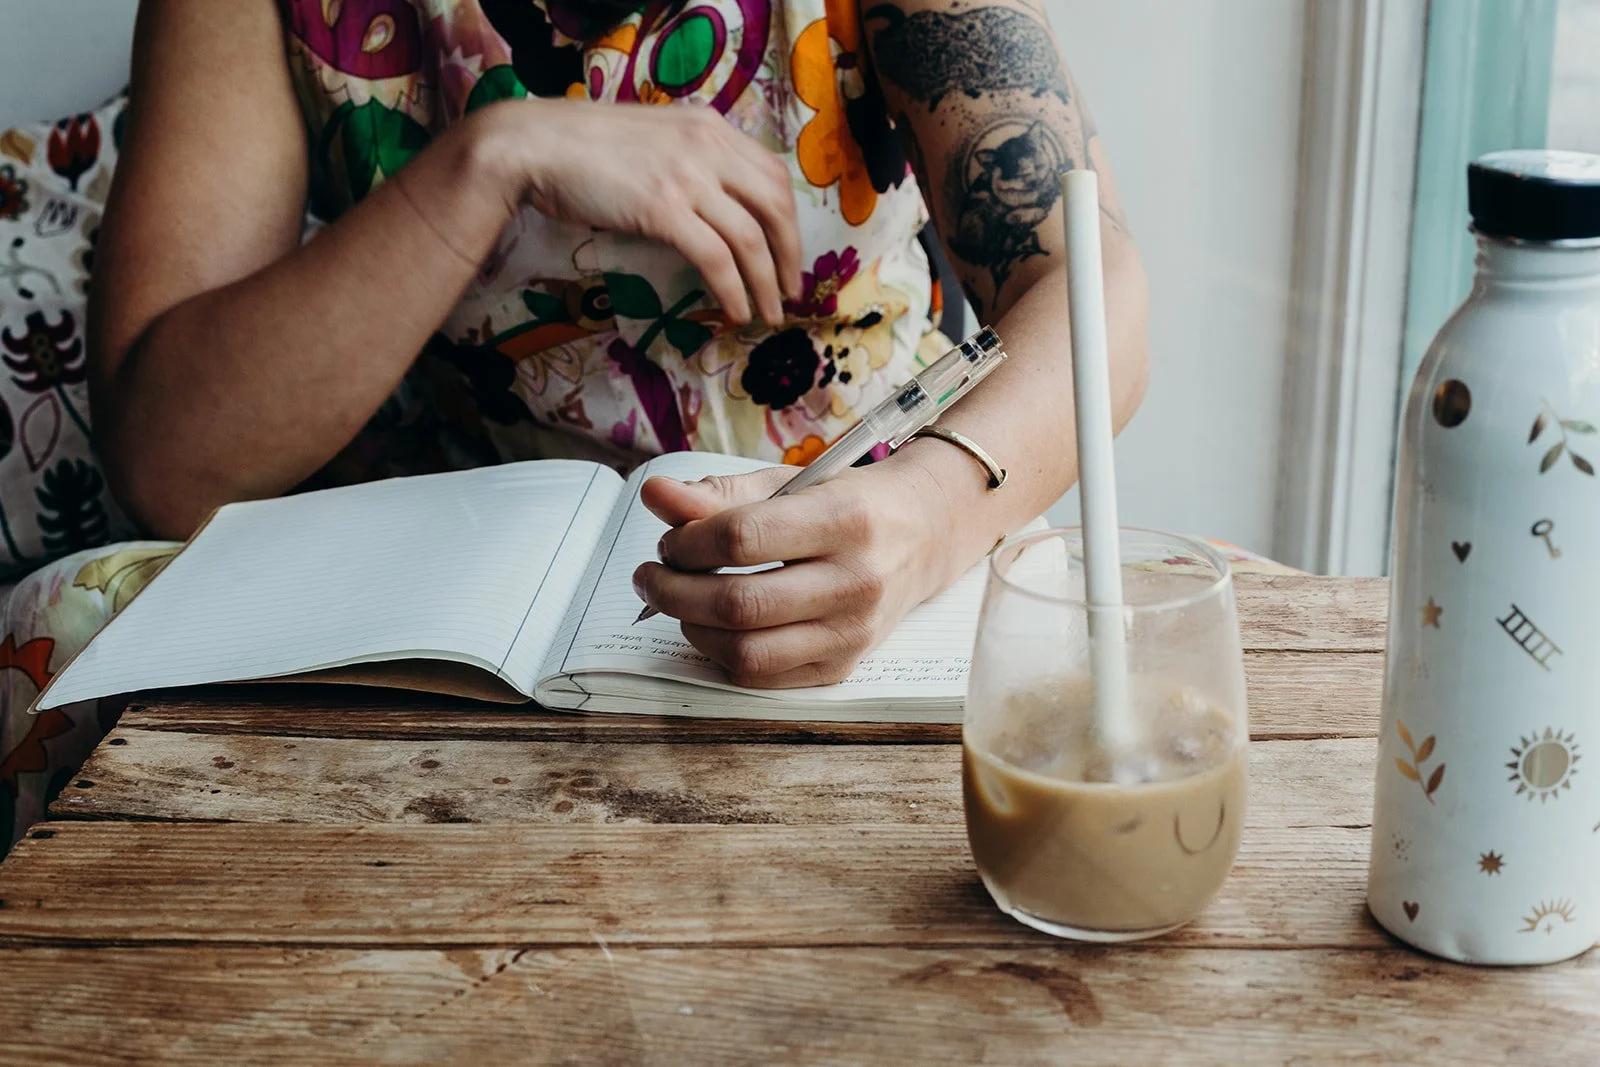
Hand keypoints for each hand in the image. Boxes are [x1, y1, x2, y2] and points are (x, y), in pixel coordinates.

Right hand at [494, 98, 801, 325]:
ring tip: (767, 313)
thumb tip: (718, 207)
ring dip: (766, 283)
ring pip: (751, 238)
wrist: (534, 146)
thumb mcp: (655, 140)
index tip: (788, 252)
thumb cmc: (584, 148)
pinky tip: (734, 310)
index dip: (789, 219)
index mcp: (709, 126)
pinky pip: (716, 258)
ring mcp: (687, 176)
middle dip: (789, 255)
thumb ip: (691, 162)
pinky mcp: (663, 209)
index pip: (773, 173)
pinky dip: (732, 290)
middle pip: (775, 206)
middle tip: (790, 291)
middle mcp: (708, 146)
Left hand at [631, 461, 957, 687]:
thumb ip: (721, 493)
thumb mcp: (790, 484)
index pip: (742, 539)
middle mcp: (855, 581)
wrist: (921, 537)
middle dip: (675, 592)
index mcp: (844, 520)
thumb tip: (657, 496)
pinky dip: (723, 655)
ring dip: (692, 629)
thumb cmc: (846, 505)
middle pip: (739, 603)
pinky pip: (764, 676)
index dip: (687, 542)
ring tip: (677, 602)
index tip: (671, 540)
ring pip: (747, 651)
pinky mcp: (843, 666)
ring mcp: (851, 632)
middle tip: (653, 577)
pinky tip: (713, 628)